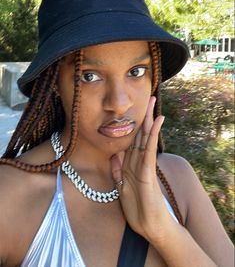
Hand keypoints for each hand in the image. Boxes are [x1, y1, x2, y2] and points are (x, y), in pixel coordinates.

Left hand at [111, 96, 166, 240]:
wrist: (150, 226)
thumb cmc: (138, 209)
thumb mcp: (121, 188)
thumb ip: (118, 171)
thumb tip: (114, 154)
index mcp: (132, 164)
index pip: (133, 139)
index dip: (133, 124)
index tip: (133, 110)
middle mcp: (139, 161)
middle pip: (141, 134)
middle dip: (144, 116)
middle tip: (148, 98)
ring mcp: (145, 164)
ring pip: (146, 137)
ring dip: (149, 120)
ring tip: (153, 103)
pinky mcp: (148, 170)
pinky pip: (150, 148)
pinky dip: (152, 134)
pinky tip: (156, 122)